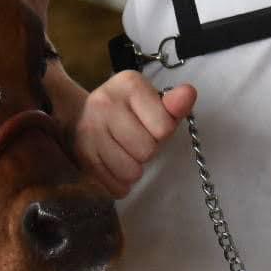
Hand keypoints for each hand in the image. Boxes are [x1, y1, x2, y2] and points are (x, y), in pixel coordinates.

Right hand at [68, 71, 196, 197]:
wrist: (81, 115)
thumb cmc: (128, 110)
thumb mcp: (153, 102)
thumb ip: (174, 104)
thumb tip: (189, 94)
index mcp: (129, 84)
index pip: (164, 127)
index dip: (162, 131)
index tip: (151, 125)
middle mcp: (105, 102)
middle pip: (147, 151)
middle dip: (147, 150)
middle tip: (137, 140)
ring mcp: (89, 129)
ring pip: (131, 172)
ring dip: (134, 170)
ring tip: (126, 153)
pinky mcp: (82, 155)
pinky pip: (115, 186)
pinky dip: (120, 183)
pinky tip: (115, 166)